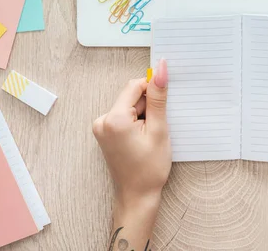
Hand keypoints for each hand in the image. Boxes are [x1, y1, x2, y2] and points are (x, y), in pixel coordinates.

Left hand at [93, 59, 170, 249]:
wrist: (137, 196)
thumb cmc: (149, 169)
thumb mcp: (159, 129)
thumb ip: (158, 98)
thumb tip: (160, 70)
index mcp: (114, 118)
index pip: (135, 86)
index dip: (153, 90)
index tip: (166, 101)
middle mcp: (102, 120)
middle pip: (131, 97)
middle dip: (148, 106)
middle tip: (158, 128)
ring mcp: (101, 128)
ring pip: (129, 107)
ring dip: (143, 115)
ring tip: (150, 136)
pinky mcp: (105, 133)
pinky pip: (124, 117)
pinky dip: (136, 122)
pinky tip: (143, 138)